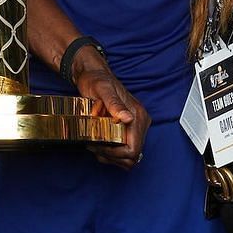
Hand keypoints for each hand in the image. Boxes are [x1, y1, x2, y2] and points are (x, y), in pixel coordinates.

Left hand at [72, 51, 149, 169]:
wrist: (94, 75)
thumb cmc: (96, 81)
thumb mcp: (103, 90)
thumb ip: (115, 104)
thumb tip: (128, 118)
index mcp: (138, 116)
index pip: (133, 149)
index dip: (115, 154)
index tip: (98, 146)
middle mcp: (139, 123)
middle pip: (132, 156)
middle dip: (112, 156)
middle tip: (93, 146)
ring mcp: (134, 127)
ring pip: (128, 157)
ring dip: (111, 157)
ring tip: (94, 145)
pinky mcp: (127, 129)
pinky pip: (123, 151)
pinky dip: (111, 153)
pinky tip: (98, 144)